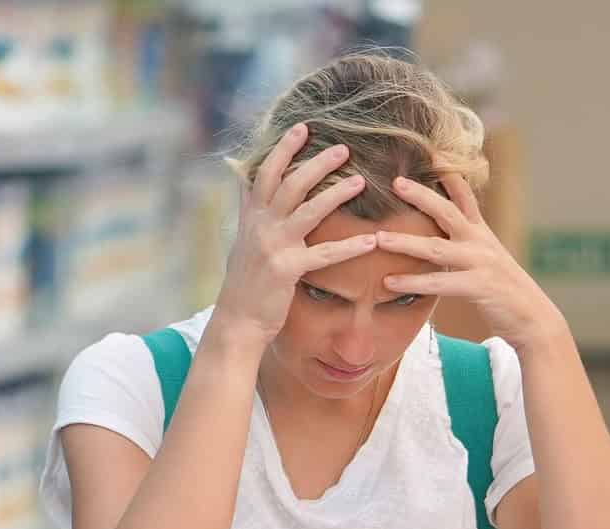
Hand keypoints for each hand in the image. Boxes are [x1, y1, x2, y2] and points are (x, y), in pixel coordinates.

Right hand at [209, 124, 380, 348]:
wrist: (237, 321)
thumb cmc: (246, 283)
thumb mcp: (242, 240)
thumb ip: (248, 209)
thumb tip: (245, 179)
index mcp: (252, 217)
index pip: (266, 173)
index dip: (283, 148)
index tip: (303, 127)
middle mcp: (260, 226)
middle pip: (290, 183)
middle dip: (317, 162)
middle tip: (344, 148)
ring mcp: (273, 246)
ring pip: (309, 210)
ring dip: (337, 193)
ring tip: (360, 180)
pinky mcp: (287, 270)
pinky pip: (324, 254)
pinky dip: (349, 247)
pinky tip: (371, 240)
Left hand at [378, 176, 570, 352]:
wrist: (532, 317)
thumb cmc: (502, 290)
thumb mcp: (486, 258)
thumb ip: (464, 242)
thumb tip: (437, 232)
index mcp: (480, 232)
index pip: (464, 195)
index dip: (447, 172)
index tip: (429, 151)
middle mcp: (480, 242)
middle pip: (448, 211)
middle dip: (421, 195)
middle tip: (395, 182)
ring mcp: (480, 263)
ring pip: (437, 248)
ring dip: (405, 242)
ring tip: (378, 239)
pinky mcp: (479, 287)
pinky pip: (439, 283)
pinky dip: (413, 282)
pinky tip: (390, 282)